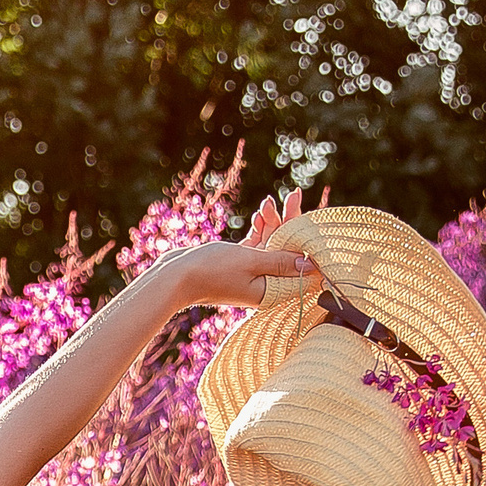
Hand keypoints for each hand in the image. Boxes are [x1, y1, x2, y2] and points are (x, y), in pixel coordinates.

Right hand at [158, 191, 320, 317]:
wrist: (174, 277)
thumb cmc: (212, 271)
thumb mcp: (251, 262)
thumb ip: (281, 261)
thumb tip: (311, 265)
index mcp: (271, 290)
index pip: (298, 265)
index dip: (305, 241)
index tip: (309, 218)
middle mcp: (264, 284)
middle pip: (286, 250)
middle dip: (289, 222)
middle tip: (294, 195)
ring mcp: (251, 274)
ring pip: (271, 244)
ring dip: (272, 221)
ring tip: (269, 201)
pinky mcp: (239, 264)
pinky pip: (257, 245)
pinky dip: (260, 229)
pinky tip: (261, 212)